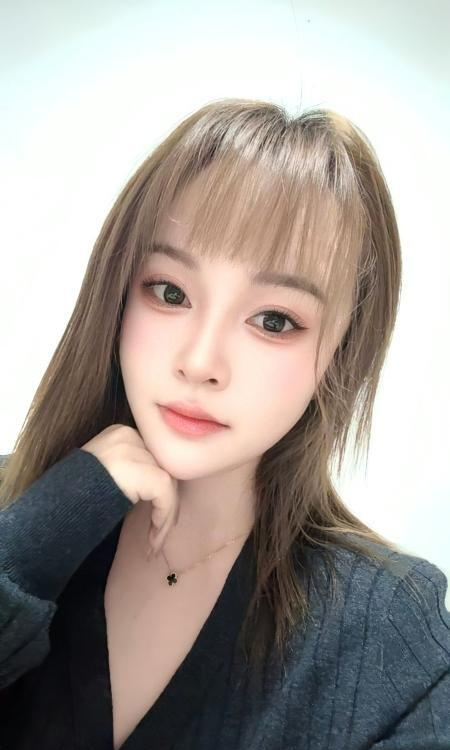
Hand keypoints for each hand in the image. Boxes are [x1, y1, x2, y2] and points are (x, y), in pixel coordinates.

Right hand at [81, 424, 179, 555]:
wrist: (54, 508)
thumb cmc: (75, 496)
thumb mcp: (104, 473)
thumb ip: (129, 470)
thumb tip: (159, 489)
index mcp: (119, 434)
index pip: (151, 458)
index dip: (157, 489)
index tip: (154, 516)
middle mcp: (128, 437)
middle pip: (162, 469)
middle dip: (165, 504)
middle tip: (158, 533)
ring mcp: (135, 452)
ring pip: (168, 485)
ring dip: (164, 519)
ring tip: (154, 543)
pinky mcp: (143, 472)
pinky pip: (165, 497)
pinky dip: (163, 521)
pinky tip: (152, 541)